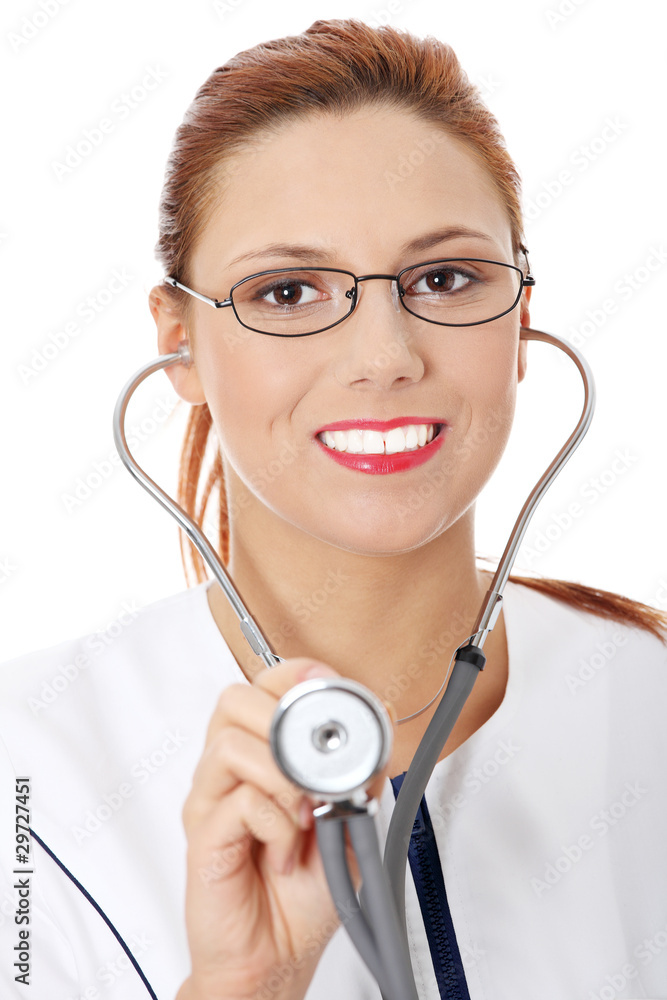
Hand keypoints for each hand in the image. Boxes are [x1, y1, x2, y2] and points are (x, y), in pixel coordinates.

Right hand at [176, 659, 388, 999]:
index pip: (262, 686)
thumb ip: (362, 769)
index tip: (327, 686)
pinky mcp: (205, 835)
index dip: (293, 675)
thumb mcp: (352, 818)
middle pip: (233, 700)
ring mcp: (212, 800)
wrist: (281, 954)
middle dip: (282, 720)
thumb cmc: (308, 888)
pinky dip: (277, 822)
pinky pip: (239, 800)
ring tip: (303, 811)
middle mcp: (230, 770)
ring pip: (230, 742)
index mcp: (261, 754)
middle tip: (312, 761)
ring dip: (282, 774)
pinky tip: (285, 848)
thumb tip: (380, 721)